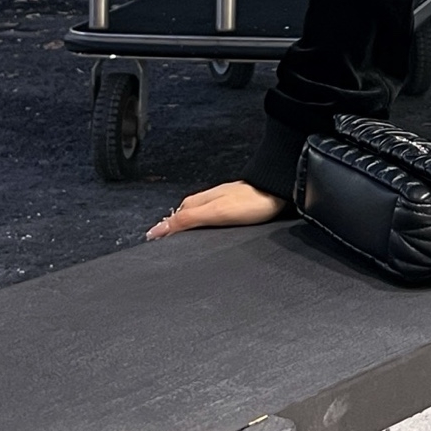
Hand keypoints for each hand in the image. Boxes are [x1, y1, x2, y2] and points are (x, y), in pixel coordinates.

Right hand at [145, 180, 285, 239]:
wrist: (279, 190)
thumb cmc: (251, 202)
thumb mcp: (217, 213)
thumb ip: (190, 219)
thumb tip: (161, 227)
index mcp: (201, 200)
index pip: (176, 217)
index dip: (164, 229)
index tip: (152, 239)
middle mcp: (210, 199)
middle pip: (185, 213)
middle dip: (174, 226)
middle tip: (163, 240)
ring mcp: (223, 200)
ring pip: (198, 213)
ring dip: (188, 224)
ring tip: (181, 236)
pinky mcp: (236, 205)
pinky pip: (211, 215)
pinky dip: (203, 223)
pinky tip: (208, 229)